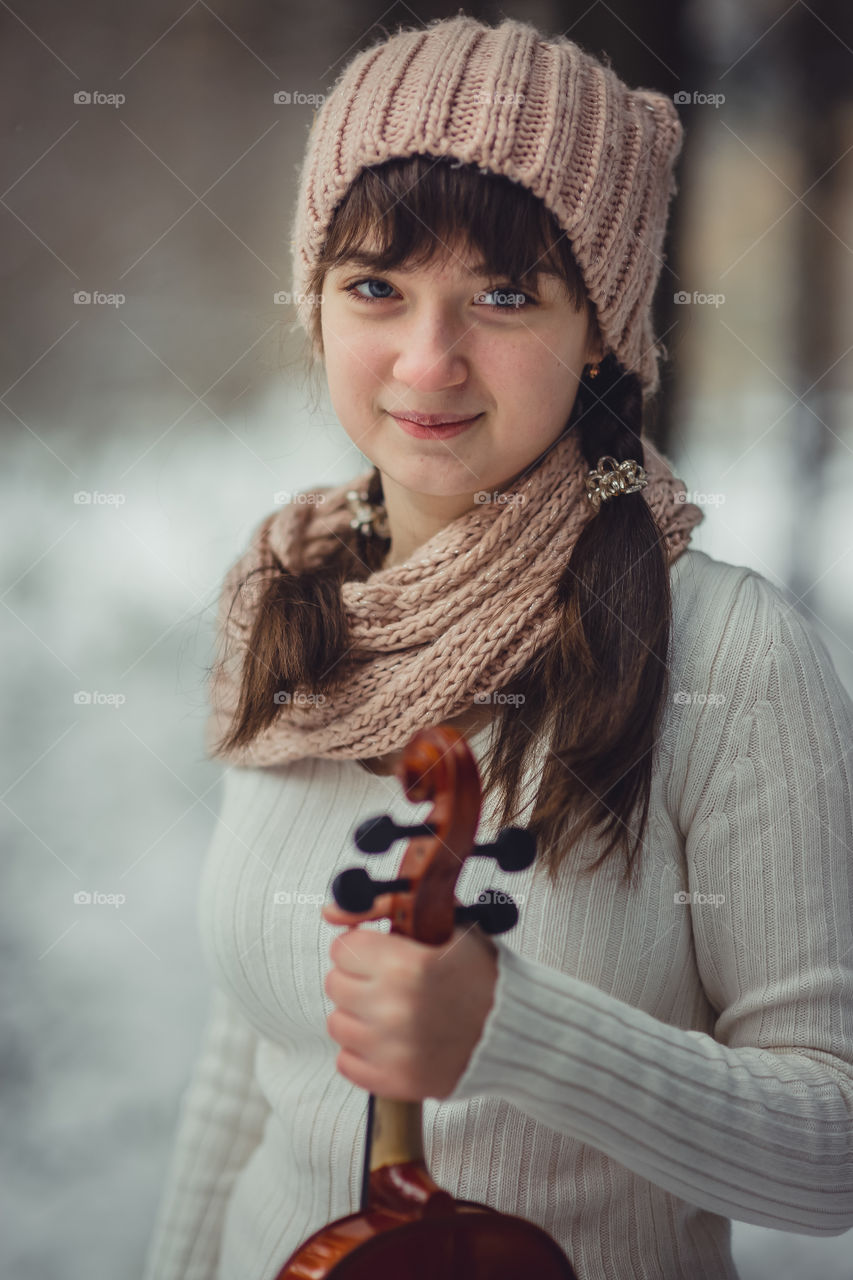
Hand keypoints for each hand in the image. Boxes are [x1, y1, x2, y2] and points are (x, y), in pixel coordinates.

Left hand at [321, 895, 497, 1100]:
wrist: (514, 1029)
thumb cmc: (479, 972)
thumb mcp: (445, 923)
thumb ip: (385, 906)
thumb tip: (329, 911)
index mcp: (407, 965)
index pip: (343, 948)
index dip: (362, 947)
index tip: (381, 953)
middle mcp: (395, 1008)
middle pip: (335, 984)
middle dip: (358, 979)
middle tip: (388, 982)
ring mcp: (394, 1050)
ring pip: (336, 1024)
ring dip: (359, 1016)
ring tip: (391, 1012)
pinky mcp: (396, 1081)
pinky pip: (346, 1063)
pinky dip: (363, 1052)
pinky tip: (391, 1039)